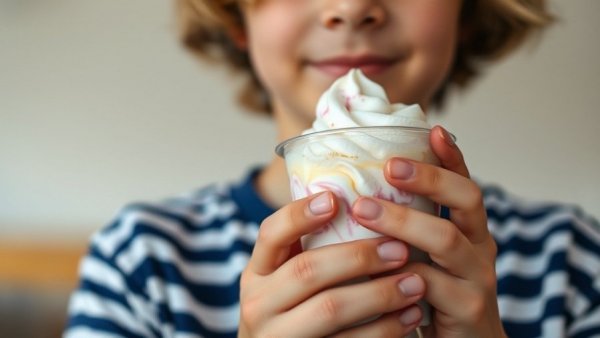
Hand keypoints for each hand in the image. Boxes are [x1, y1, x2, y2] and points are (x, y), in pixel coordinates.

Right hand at [238, 192, 426, 336]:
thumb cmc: (292, 313)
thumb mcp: (284, 282)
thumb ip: (307, 252)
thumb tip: (359, 203)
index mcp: (256, 273)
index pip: (271, 234)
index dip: (301, 214)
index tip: (336, 199)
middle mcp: (259, 304)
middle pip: (308, 270)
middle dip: (358, 257)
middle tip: (399, 249)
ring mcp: (278, 337)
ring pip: (331, 309)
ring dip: (380, 294)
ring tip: (415, 283)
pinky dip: (384, 329)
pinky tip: (409, 316)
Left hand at [352, 125, 505, 337]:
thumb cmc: (432, 296)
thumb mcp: (423, 257)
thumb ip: (405, 231)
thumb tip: (356, 195)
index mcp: (469, 230)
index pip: (464, 183)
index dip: (451, 157)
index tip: (433, 130)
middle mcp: (479, 247)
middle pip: (467, 199)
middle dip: (428, 178)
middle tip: (389, 166)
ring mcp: (477, 277)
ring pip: (445, 239)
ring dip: (402, 221)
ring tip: (363, 208)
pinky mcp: (467, 309)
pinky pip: (430, 285)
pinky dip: (398, 273)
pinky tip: (371, 266)